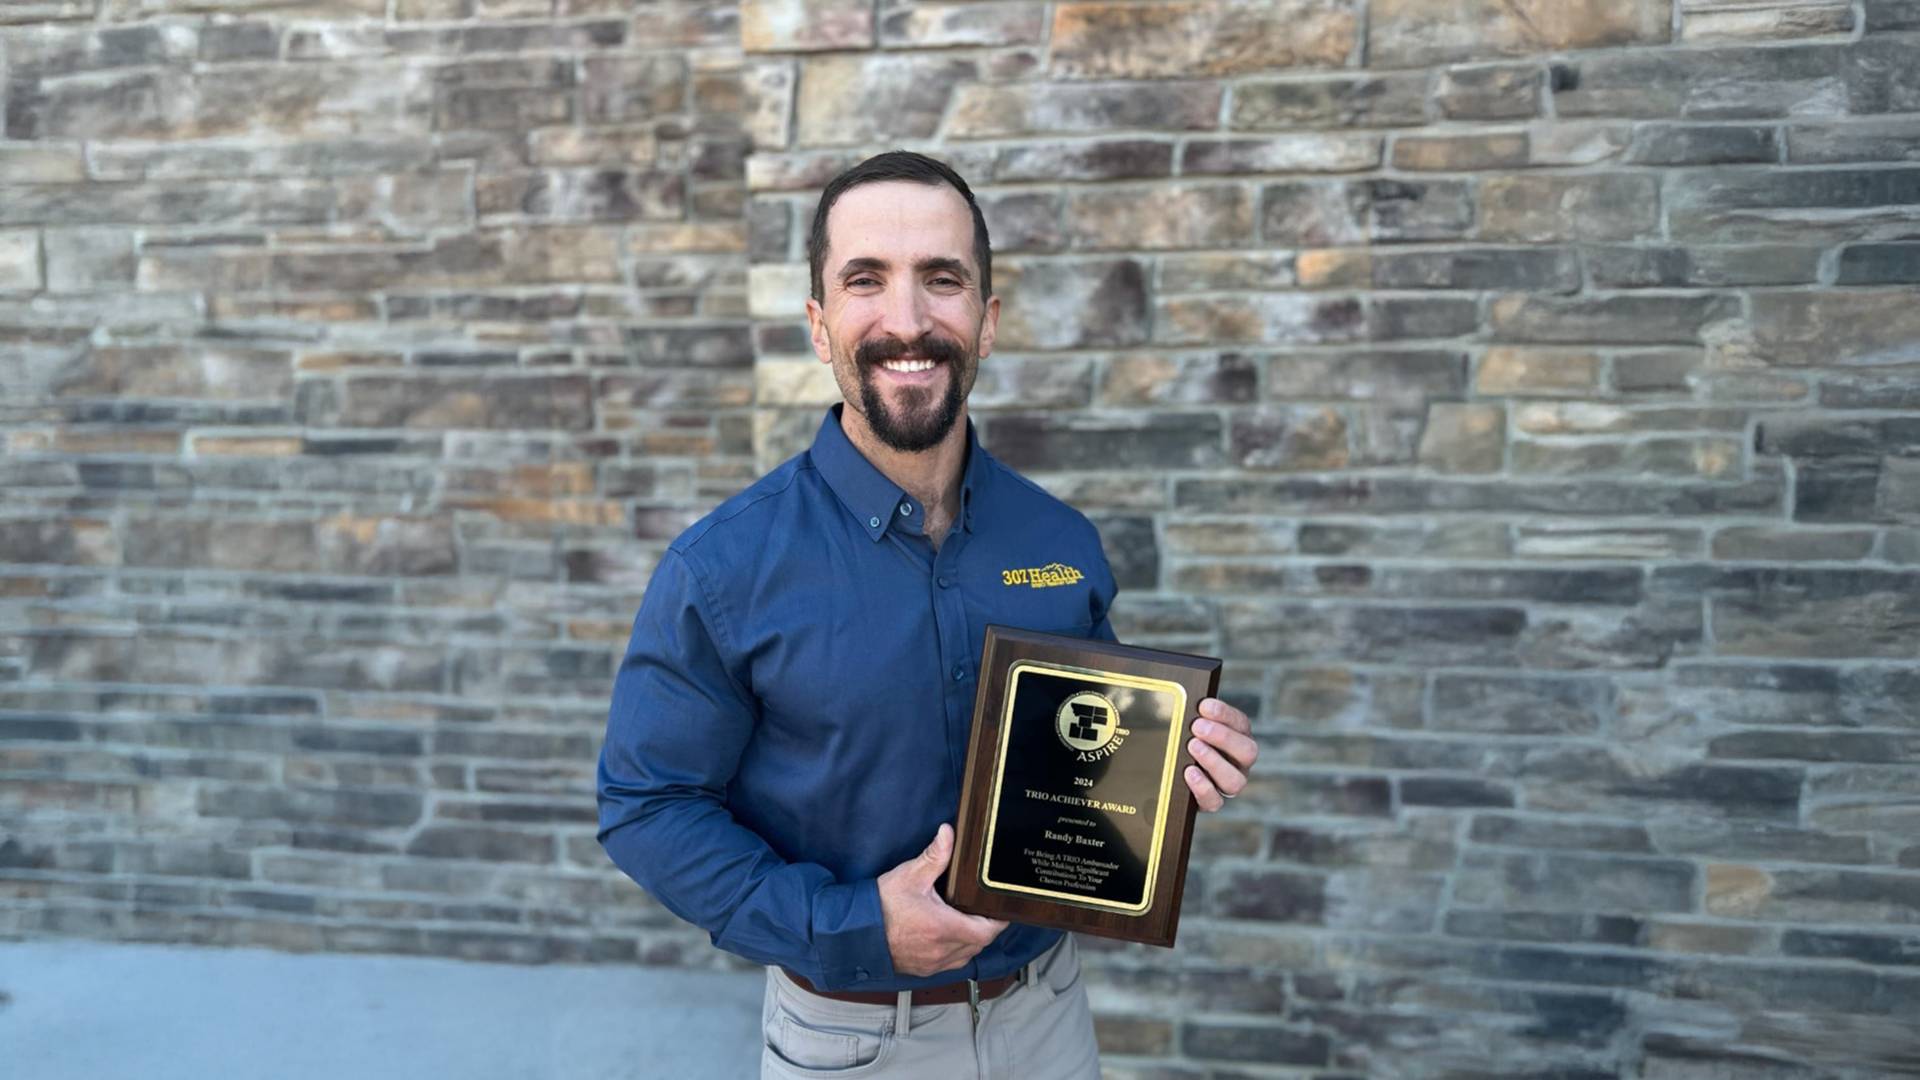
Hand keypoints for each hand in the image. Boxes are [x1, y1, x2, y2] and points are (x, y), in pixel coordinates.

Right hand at [877, 824, 1008, 977]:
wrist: (853, 932)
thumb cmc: (880, 906)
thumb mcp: (911, 875)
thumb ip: (935, 855)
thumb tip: (948, 833)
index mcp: (944, 927)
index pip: (988, 930)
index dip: (998, 919)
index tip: (998, 907)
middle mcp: (942, 950)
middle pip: (980, 943)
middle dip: (985, 927)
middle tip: (982, 909)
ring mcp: (933, 963)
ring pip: (966, 955)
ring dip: (971, 941)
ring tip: (966, 921)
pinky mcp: (923, 970)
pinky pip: (951, 963)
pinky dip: (956, 951)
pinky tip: (948, 935)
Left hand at [1184, 697, 1256, 811]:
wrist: (1168, 772)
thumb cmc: (1182, 740)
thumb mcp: (1187, 725)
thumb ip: (1191, 715)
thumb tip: (1189, 704)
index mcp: (1238, 737)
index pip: (1240, 723)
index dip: (1224, 714)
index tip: (1204, 706)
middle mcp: (1239, 762)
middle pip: (1248, 752)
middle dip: (1223, 737)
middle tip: (1197, 727)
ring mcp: (1227, 784)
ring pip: (1235, 780)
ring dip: (1214, 762)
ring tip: (1192, 747)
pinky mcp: (1211, 802)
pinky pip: (1215, 802)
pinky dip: (1203, 787)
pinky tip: (1189, 772)